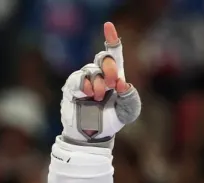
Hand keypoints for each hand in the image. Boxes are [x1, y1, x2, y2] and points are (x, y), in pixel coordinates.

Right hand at [59, 22, 140, 145]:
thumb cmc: (111, 120)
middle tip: (114, 84)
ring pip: (92, 71)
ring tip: (98, 98)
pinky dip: (85, 86)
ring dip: (98, 85)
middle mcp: (99, 74)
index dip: (111, 39)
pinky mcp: (72, 86)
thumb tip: (124, 84)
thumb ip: (131, 99)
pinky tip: (88, 96)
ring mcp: (85, 79)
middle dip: (110, 68)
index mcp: (114, 77)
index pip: (113, 53)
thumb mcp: (127, 112)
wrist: (93, 135)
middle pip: (103, 58)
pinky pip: (78, 79)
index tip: (108, 26)